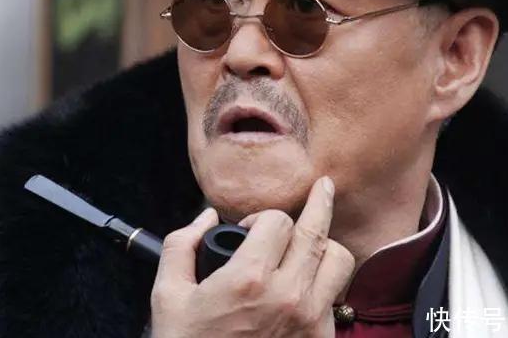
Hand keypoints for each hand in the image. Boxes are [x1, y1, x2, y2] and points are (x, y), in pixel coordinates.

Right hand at [150, 177, 354, 337]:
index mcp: (249, 279)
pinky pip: (337, 298)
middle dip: (319, 203)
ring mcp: (309, 320)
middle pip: (317, 231)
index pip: (278, 220)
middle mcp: (287, 295)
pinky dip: (326, 283)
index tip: (249, 232)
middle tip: (322, 187)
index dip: (262, 218)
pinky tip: (310, 280)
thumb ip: (182, 246)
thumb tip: (204, 217)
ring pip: (339, 261)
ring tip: (315, 240)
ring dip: (326, 245)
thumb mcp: (169, 296)